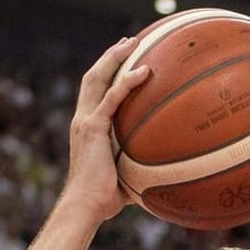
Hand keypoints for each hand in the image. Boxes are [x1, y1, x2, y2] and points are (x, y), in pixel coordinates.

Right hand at [61, 37, 151, 225]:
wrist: (86, 206)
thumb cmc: (104, 200)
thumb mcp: (126, 177)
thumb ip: (141, 167)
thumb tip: (166, 174)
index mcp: (87, 128)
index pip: (94, 93)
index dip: (106, 73)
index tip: (123, 60)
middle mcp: (82, 120)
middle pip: (92, 77)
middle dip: (110, 57)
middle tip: (129, 43)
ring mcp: (85, 122)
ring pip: (96, 79)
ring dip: (114, 58)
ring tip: (132, 43)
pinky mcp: (92, 128)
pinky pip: (111, 98)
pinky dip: (126, 83)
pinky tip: (144, 72)